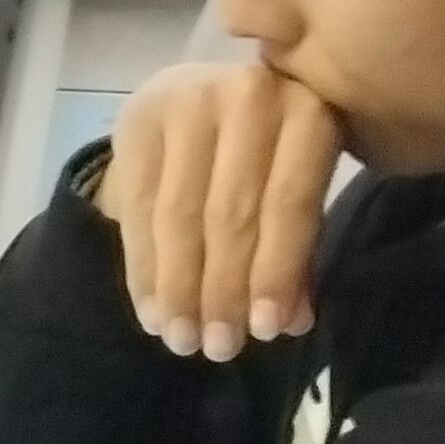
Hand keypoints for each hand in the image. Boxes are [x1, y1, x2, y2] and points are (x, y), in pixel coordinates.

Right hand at [96, 60, 344, 362]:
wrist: (202, 94)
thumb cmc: (265, 153)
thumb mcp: (292, 189)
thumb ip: (294, 251)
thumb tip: (288, 322)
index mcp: (307, 111)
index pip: (289, 204)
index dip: (275, 270)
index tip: (264, 332)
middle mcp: (248, 95)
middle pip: (230, 213)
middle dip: (222, 290)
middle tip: (218, 349)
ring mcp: (186, 100)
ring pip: (179, 215)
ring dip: (179, 288)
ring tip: (181, 341)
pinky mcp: (136, 118)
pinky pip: (137, 209)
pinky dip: (144, 269)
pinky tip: (153, 310)